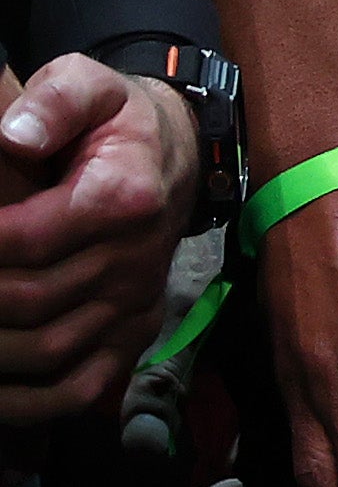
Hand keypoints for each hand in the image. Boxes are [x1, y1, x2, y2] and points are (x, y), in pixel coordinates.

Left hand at [0, 57, 197, 429]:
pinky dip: (26, 402)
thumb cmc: (114, 120)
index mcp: (124, 195)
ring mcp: (136, 301)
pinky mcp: (134, 333)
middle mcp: (137, 256)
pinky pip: (79, 385)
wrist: (173, 154)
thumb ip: (54, 99)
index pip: (24, 238)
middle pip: (28, 299)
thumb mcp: (88, 83)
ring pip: (46, 348)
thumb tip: (14, 134)